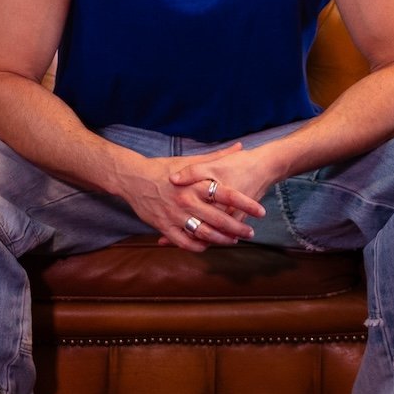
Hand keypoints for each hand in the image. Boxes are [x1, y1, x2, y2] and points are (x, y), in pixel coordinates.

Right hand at [111, 145, 267, 252]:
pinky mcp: (164, 227)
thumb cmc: (164, 168)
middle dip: (238, 228)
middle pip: (219, 219)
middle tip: (251, 233)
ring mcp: (175, 216)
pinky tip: (207, 246)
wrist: (133, 178)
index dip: (246, 204)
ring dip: (221, 240)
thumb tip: (239, 147)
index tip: (260, 211)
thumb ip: (216, 157)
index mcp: (196, 183)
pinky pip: (184, 242)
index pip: (227, 194)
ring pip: (204, 234)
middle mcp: (187, 201)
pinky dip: (198, 246)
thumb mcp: (190, 160)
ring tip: (233, 241)